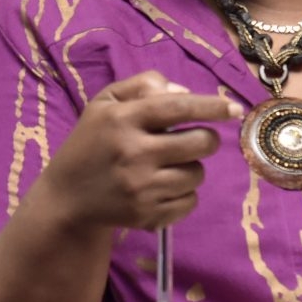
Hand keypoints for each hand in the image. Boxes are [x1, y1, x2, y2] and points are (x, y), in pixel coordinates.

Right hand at [38, 72, 242, 233]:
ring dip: (191, 168)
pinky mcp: (147, 215)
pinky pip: (190, 202)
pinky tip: (162, 188)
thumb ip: (143, 86)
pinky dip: (184, 194)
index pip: (178, 107)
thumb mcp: (105, 103)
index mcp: (123, 119)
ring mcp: (141, 188)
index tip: (234, 108)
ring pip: (197, 174)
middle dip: (206, 139)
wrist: (66, 198)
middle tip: (192, 140)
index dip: (211, 106)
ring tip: (168, 166)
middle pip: (200, 143)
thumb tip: (185, 91)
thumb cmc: (91, 143)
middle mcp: (134, 153)